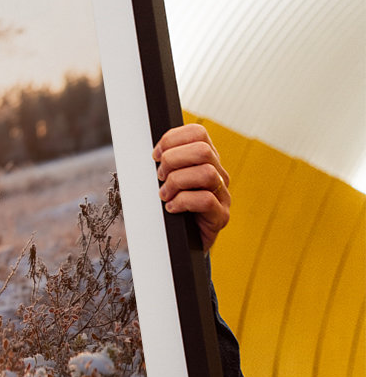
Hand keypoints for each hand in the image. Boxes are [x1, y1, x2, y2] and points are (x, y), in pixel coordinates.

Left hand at [153, 123, 230, 250]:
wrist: (181, 243)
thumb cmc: (171, 207)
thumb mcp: (165, 180)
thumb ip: (164, 163)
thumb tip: (153, 153)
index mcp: (206, 160)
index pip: (198, 133)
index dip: (172, 139)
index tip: (155, 155)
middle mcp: (218, 174)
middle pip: (203, 150)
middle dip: (173, 160)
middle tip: (160, 177)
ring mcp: (223, 195)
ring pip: (206, 173)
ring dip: (177, 182)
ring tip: (164, 195)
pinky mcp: (221, 216)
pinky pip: (206, 200)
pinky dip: (182, 202)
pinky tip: (172, 208)